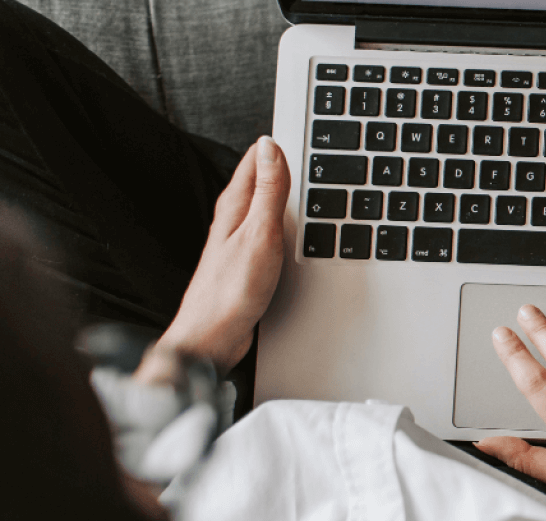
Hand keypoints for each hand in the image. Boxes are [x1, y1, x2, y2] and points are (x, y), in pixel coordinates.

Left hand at [156, 136, 289, 372]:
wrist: (213, 336)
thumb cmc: (232, 290)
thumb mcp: (259, 233)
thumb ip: (269, 190)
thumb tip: (270, 147)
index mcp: (234, 205)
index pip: (256, 159)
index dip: (278, 145)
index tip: (299, 133)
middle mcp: (232, 218)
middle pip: (260, 179)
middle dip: (282, 164)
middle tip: (306, 153)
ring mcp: (238, 240)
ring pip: (264, 204)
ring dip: (284, 193)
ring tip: (305, 184)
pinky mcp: (247, 260)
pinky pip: (268, 230)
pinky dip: (284, 222)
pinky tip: (295, 231)